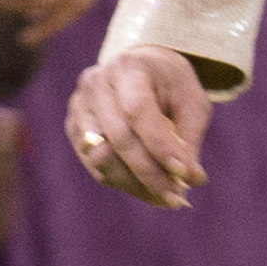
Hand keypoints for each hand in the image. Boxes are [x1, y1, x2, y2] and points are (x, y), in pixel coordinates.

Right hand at [63, 42, 209, 203]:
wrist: (141, 67)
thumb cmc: (171, 85)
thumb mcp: (192, 102)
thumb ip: (190, 139)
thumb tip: (193, 179)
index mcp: (128, 67)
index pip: (138, 110)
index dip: (159, 144)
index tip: (183, 172)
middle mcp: (96, 83)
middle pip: (118, 137)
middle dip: (149, 173)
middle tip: (176, 198)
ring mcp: (79, 105)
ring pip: (102, 157)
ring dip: (135, 184)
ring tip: (164, 198)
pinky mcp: (73, 127)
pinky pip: (94, 164)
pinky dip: (122, 182)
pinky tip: (146, 190)